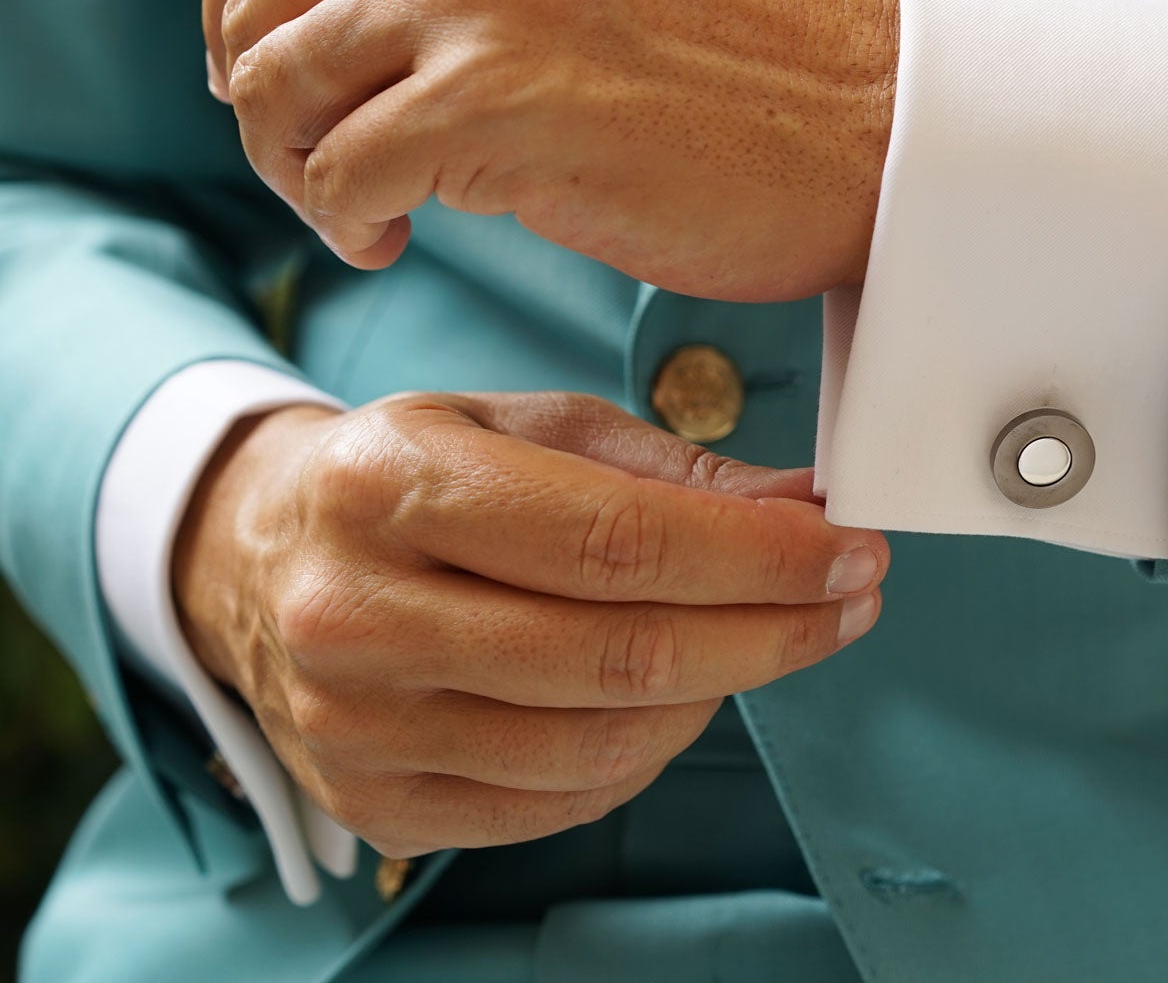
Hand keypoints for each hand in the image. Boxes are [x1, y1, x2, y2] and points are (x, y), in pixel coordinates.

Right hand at [173, 391, 887, 857]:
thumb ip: (668, 468)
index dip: (758, 557)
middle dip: (772, 631)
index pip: (617, 541)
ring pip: (601, 745)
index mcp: (390, 487)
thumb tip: (804, 507)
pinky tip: (679, 695)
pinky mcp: (376, 803)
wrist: (258, 559)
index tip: (850, 550)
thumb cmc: (413, 476)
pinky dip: (648, 753)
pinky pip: (560, 803)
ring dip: (718, 694)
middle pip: (619, 655)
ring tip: (762, 639)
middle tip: (849, 600)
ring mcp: (357, 726)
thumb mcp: (524, 424)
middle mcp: (356, 615)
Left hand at [202, 0, 897, 301]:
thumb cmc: (737, 50)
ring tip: (370, 211)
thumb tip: (328, 3)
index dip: (241, 10)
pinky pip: (339, 174)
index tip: (267, 79)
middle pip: (257, 5)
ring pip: (276, 89)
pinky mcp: (495, 101)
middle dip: (265, 108)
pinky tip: (400, 238)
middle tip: (320, 170)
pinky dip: (347, 224)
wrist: (863, 120)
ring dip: (298, 173)